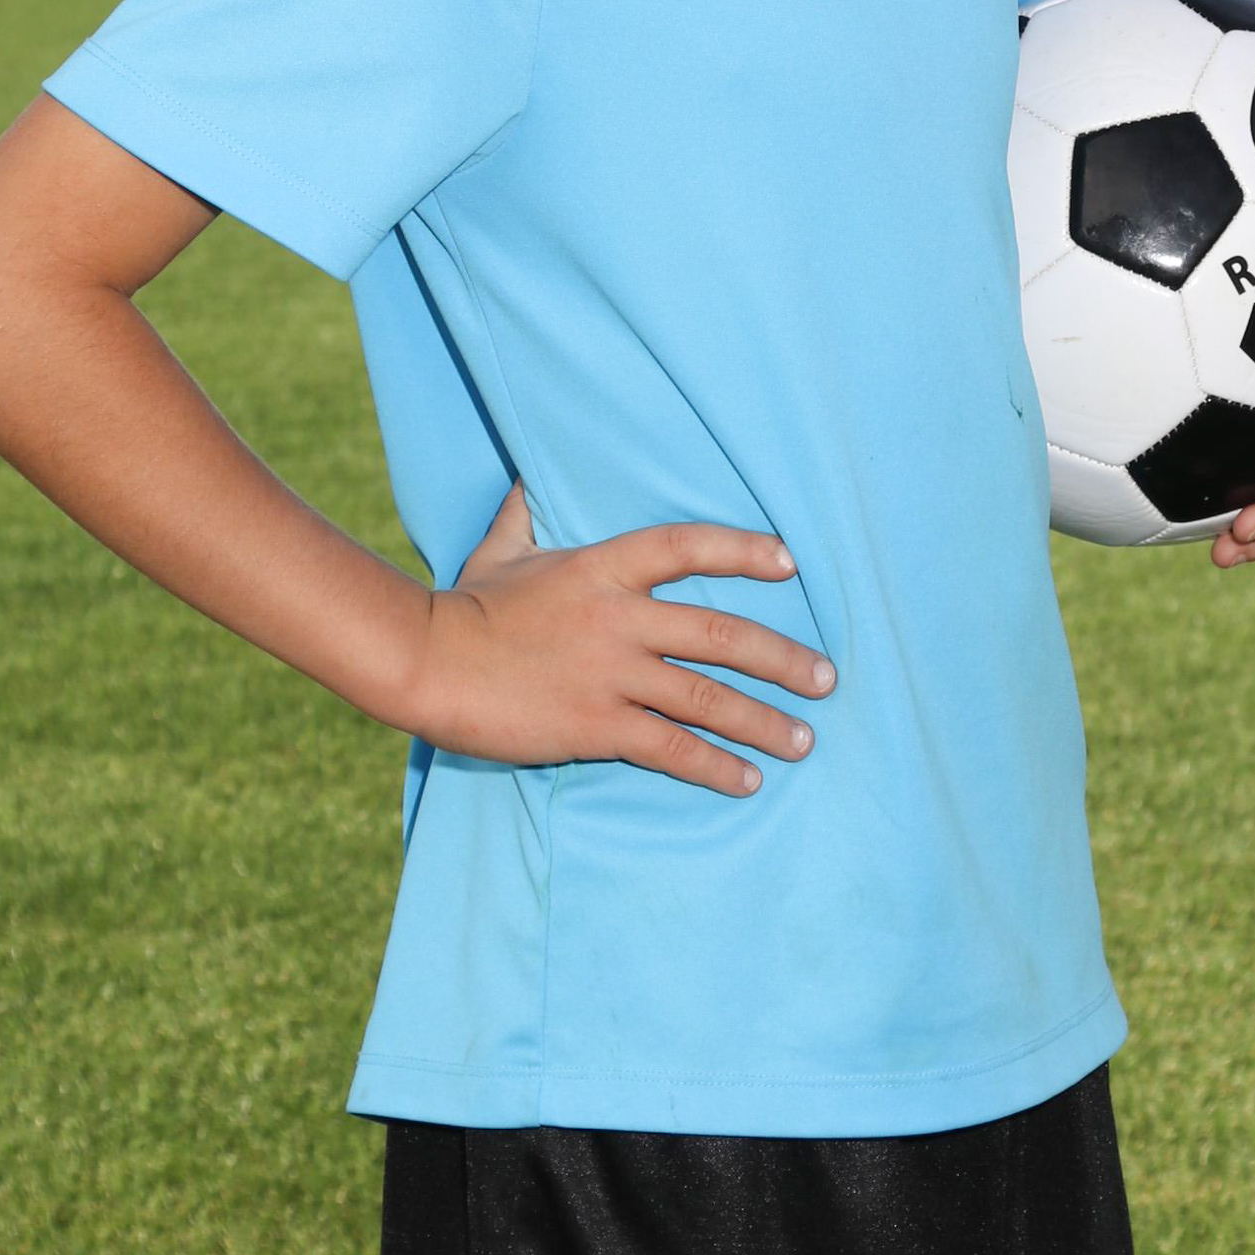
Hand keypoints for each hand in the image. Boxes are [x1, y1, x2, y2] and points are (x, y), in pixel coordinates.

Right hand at [405, 482, 835, 794]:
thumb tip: (532, 474)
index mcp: (602, 567)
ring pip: (706, 697)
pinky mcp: (594, 725)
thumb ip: (527, 513)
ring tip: (805, 740)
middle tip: (827, 679)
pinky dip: (713, 766)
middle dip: (781, 658)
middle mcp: (618, 618)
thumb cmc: (465, 604)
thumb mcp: (500, 548)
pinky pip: (669, 748)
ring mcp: (609, 674)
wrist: (427, 661)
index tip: (790, 561)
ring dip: (763, 720)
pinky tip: (747, 781)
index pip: (687, 547)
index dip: (742, 551)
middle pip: (720, 633)